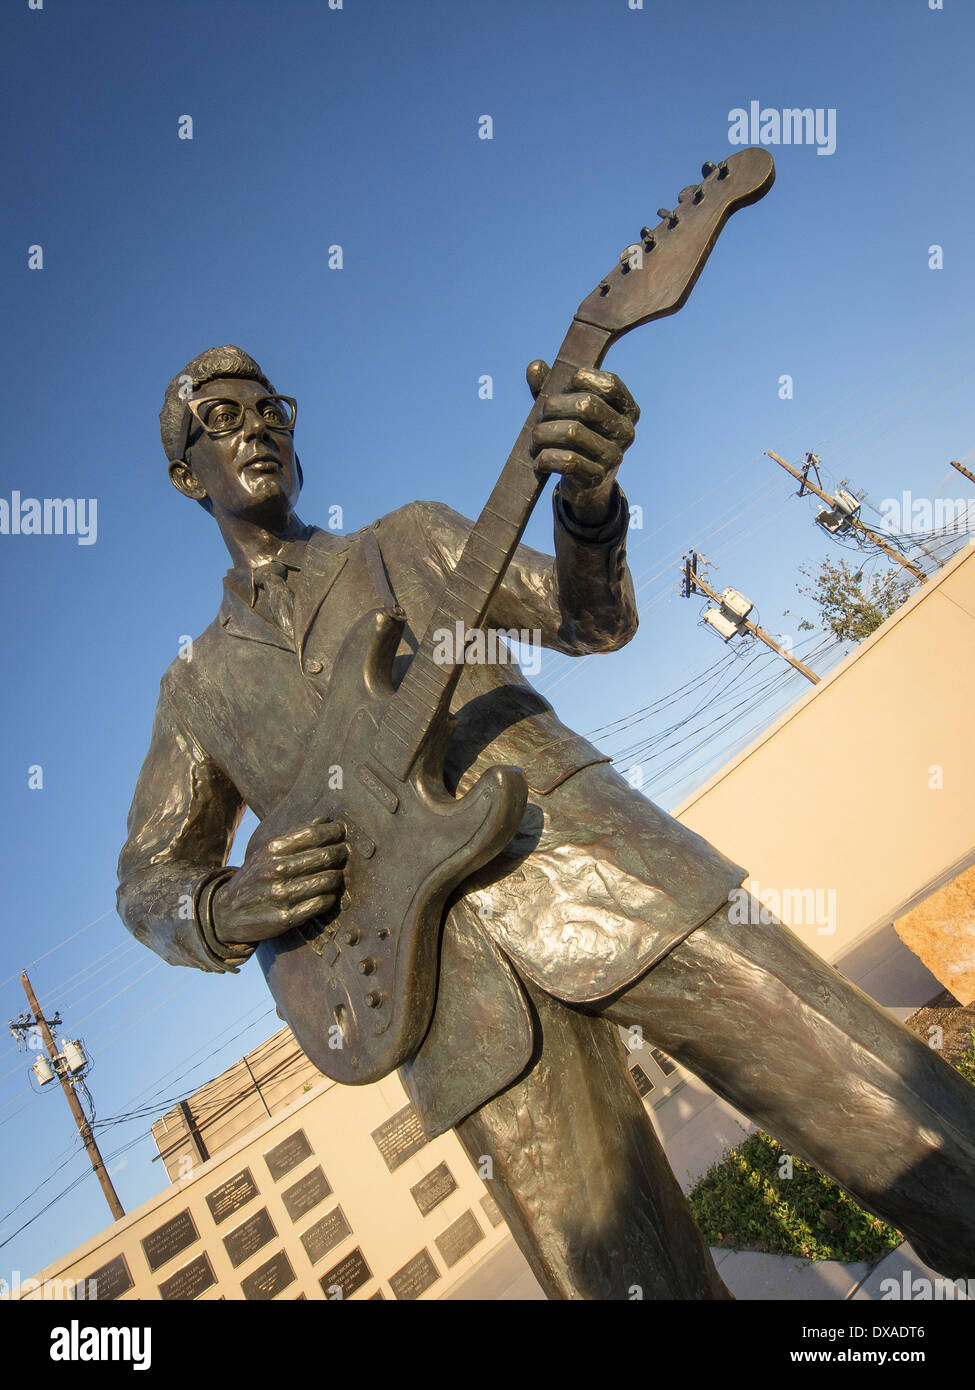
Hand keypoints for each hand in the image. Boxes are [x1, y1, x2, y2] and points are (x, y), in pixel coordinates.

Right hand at [211, 815, 345, 944]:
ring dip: (337, 877)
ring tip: (337, 875)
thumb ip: (294, 835)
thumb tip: (325, 818)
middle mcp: (275, 870)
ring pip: (326, 880)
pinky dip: (329, 898)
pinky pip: (320, 904)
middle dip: (340, 853)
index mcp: (271, 850)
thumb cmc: (255, 877)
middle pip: (324, 856)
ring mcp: (280, 895)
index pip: (312, 834)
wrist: (226, 913)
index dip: (333, 831)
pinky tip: (328, 895)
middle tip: (344, 853)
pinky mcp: (285, 918)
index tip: (342, 831)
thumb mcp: (266, 852)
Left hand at [527, 361, 639, 524]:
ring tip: (535, 439)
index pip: (609, 383)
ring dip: (544, 434)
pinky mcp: (597, 478)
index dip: (581, 379)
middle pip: (586, 405)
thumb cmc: (575, 437)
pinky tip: (540, 461)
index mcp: (626, 409)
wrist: (585, 485)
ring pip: (572, 433)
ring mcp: (614, 456)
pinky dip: (546, 459)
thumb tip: (535, 366)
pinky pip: (566, 461)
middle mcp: (626, 431)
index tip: (562, 388)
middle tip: (540, 417)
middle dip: (553, 407)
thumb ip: (550, 386)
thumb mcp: (565, 409)